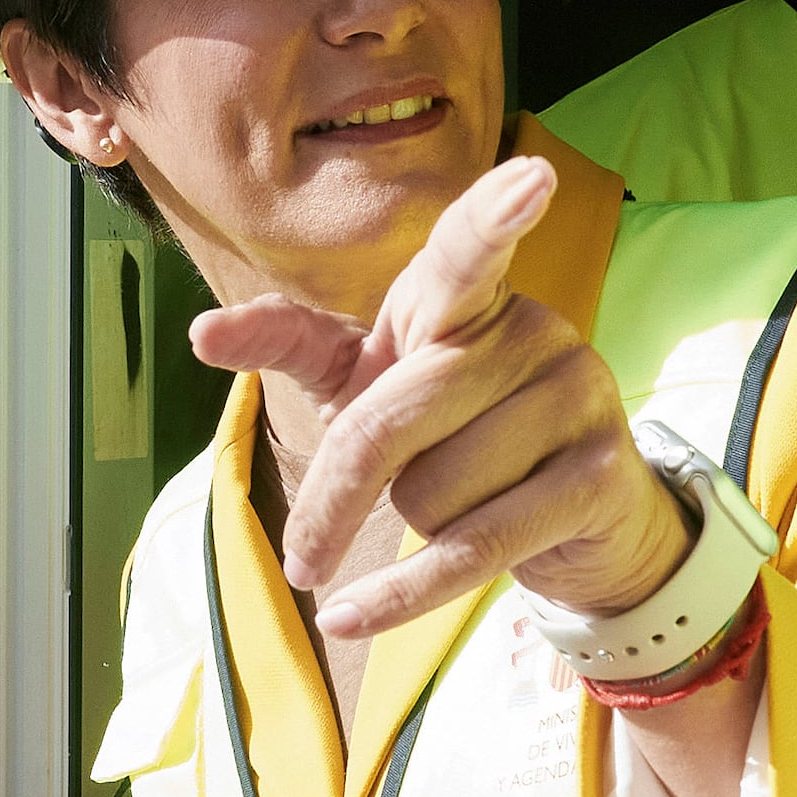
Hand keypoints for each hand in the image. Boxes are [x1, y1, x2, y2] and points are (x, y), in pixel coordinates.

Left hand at [193, 156, 690, 641]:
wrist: (575, 517)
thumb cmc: (455, 432)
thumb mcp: (368, 380)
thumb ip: (290, 343)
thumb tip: (200, 331)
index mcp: (465, 299)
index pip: (468, 252)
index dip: (492, 217)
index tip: (530, 179)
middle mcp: (530, 331)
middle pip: (388, 422)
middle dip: (336, 498)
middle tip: (307, 556)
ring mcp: (574, 399)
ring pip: (432, 491)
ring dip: (412, 527)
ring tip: (455, 507)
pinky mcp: (596, 476)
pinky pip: (473, 547)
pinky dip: (401, 595)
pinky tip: (353, 618)